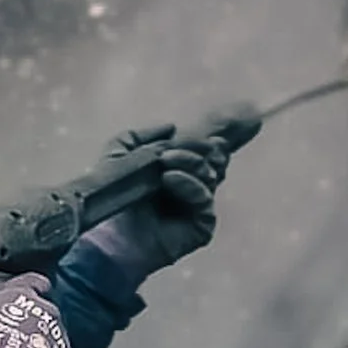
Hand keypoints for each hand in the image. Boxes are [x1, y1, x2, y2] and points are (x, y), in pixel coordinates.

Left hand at [76, 121, 238, 287]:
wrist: (106, 235)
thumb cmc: (110, 197)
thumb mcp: (117, 155)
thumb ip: (140, 136)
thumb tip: (172, 127)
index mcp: (177, 167)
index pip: (206, 146)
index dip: (222, 128)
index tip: (240, 113)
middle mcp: (191, 185)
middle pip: (214, 155)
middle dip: (197, 144)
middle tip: (174, 145)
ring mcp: (198, 206)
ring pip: (209, 172)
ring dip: (187, 161)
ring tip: (165, 161)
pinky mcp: (201, 226)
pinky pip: (204, 197)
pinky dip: (188, 183)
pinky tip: (169, 178)